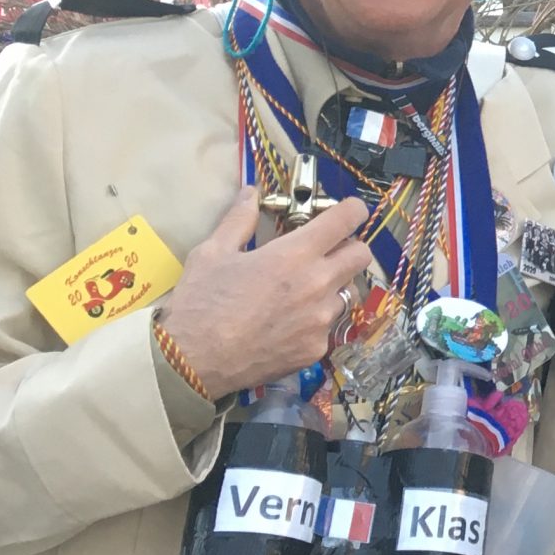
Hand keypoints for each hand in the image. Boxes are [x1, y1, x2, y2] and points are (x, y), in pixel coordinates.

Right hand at [153, 186, 375, 400]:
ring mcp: (321, 320)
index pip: (347, 219)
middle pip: (362, 255)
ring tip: (302, 292)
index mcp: (296, 254)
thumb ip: (239, 220)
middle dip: (349, 247)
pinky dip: (316, 322)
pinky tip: (288, 325)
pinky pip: (329, 327)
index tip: (348, 211)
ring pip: (348, 293)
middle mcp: (319, 284)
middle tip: (326, 251)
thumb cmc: (201, 302)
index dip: (352, 210)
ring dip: (333, 286)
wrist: (193, 362)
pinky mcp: (316, 349)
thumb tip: (250, 192)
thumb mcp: (212, 253)